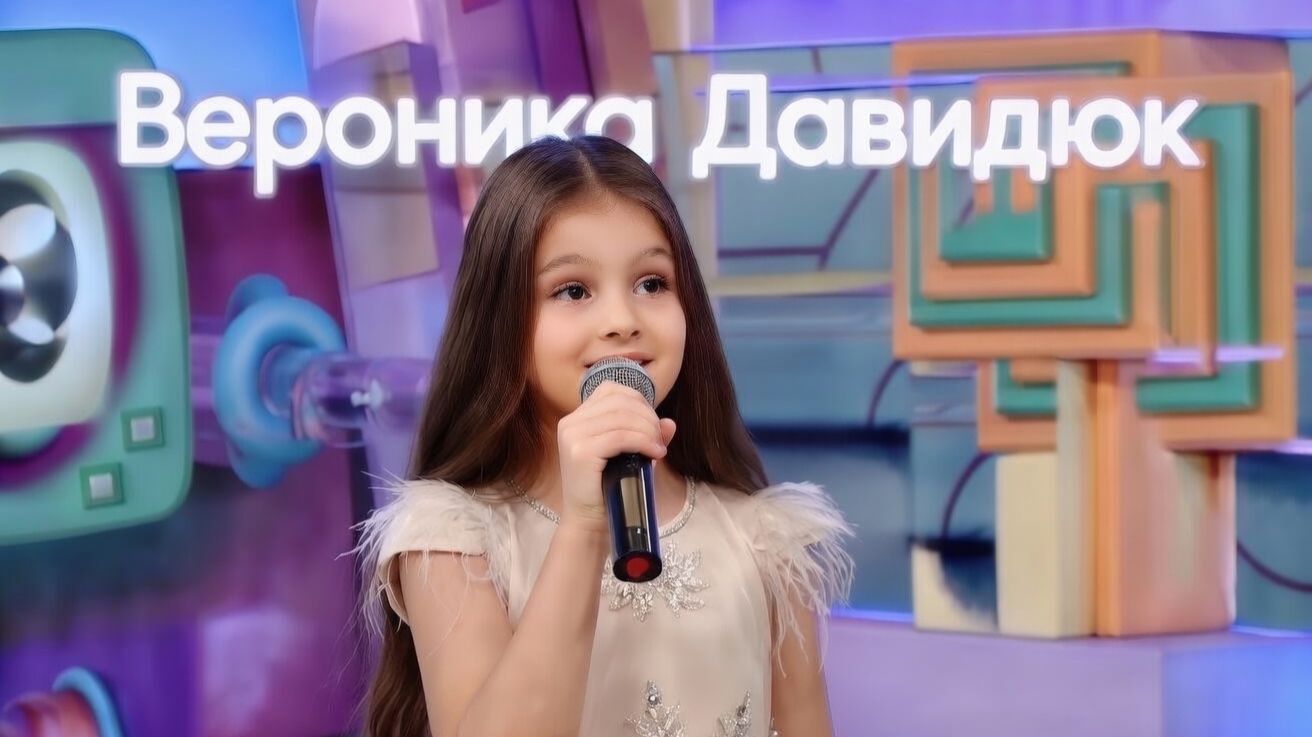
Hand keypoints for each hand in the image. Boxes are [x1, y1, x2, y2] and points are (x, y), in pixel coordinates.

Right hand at [555, 382, 677, 532]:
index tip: (653, 427)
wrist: (589, 521)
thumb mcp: (631, 456)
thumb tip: (670, 423)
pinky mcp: (580, 452)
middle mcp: (571, 422)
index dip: (639, 403)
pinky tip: (655, 454)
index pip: (613, 390)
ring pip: (622, 417)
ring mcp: (572, 436)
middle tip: (659, 441)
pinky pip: (620, 436)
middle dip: (648, 418)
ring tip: (658, 450)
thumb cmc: (610, 488)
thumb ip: (647, 436)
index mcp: (578, 417)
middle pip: (620, 402)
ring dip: (648, 431)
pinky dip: (643, 442)